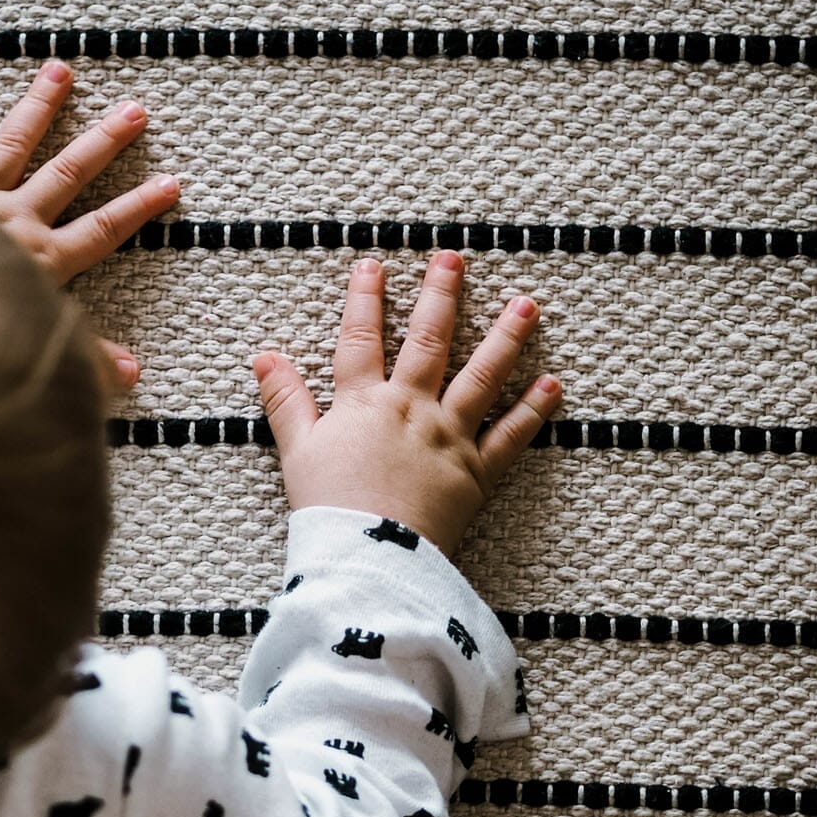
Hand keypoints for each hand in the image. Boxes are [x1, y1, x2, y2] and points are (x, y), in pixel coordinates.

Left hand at [0, 59, 178, 392]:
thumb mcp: (37, 356)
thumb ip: (85, 363)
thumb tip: (133, 375)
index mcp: (44, 260)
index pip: (103, 230)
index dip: (140, 208)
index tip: (171, 183)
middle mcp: (14, 220)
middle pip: (69, 175)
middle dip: (105, 141)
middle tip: (134, 110)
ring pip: (12, 145)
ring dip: (39, 106)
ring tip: (58, 70)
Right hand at [251, 252, 561, 556]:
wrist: (370, 557)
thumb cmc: (329, 508)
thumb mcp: (296, 451)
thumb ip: (285, 401)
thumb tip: (263, 356)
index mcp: (364, 403)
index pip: (361, 339)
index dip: (365, 299)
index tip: (373, 264)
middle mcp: (412, 409)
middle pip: (428, 342)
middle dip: (441, 296)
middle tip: (455, 259)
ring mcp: (449, 437)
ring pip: (481, 376)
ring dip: (505, 337)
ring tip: (526, 304)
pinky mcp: (477, 472)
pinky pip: (511, 436)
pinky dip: (534, 410)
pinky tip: (553, 384)